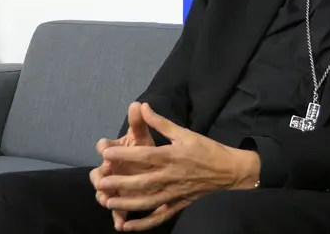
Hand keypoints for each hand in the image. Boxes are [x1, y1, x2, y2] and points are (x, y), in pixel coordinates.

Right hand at [90, 102, 155, 228]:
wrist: (151, 165)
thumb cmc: (143, 149)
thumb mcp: (141, 136)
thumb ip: (138, 122)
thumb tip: (137, 104)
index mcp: (113, 151)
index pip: (104, 147)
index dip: (104, 148)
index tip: (106, 150)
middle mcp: (109, 169)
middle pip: (98, 173)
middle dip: (99, 177)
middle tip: (101, 180)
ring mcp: (114, 186)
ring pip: (104, 193)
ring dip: (105, 198)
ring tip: (107, 202)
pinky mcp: (121, 200)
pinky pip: (118, 211)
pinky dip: (118, 218)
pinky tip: (121, 226)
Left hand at [98, 103, 260, 230]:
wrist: (229, 170)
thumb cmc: (205, 148)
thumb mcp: (184, 132)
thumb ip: (161, 122)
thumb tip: (142, 106)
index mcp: (172, 155)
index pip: (145, 155)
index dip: (125, 155)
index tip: (105, 154)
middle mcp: (172, 176)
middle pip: (144, 181)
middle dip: (121, 182)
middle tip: (100, 182)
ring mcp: (175, 192)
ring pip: (149, 201)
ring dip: (127, 203)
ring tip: (107, 202)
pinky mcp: (179, 204)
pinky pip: (160, 216)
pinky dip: (144, 223)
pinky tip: (128, 226)